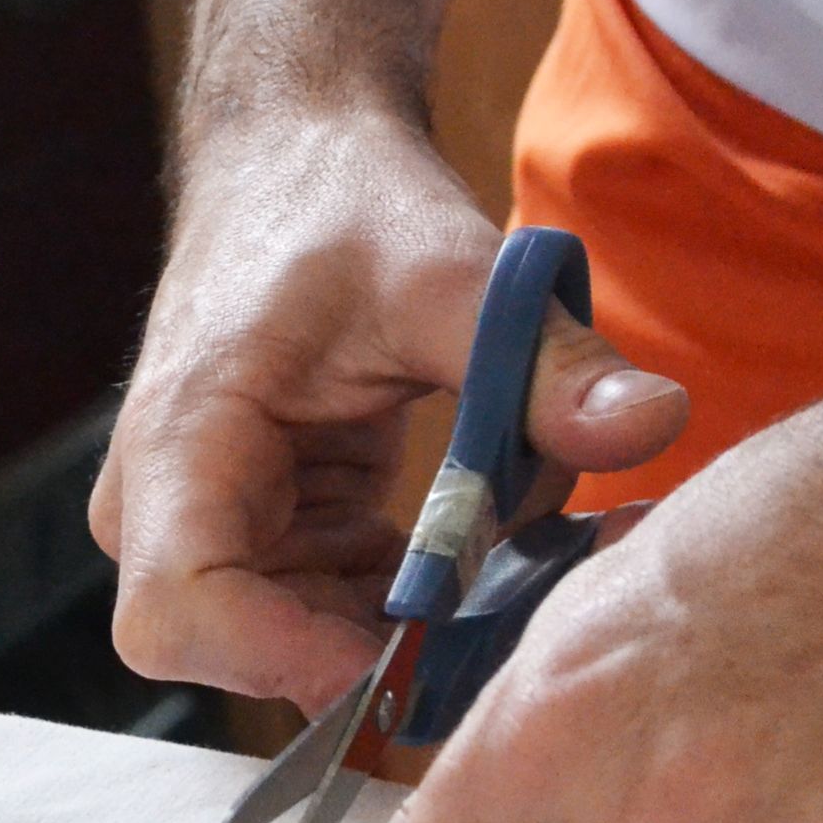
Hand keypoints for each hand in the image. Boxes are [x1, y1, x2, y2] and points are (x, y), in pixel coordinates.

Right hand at [90, 108, 688, 713]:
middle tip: (506, 613)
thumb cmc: (343, 206)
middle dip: (382, 654)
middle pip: (245, 654)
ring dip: (415, 630)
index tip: (421, 651)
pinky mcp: (269, 537)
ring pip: (299, 649)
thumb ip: (544, 363)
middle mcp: (168, 507)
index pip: (180, 614)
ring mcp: (214, 531)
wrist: (300, 162)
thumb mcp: (453, 277)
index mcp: (182, 443)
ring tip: (513, 561)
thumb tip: (654, 422)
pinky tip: (488, 551)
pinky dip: (418, 603)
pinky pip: (333, 617)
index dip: (290, 661)